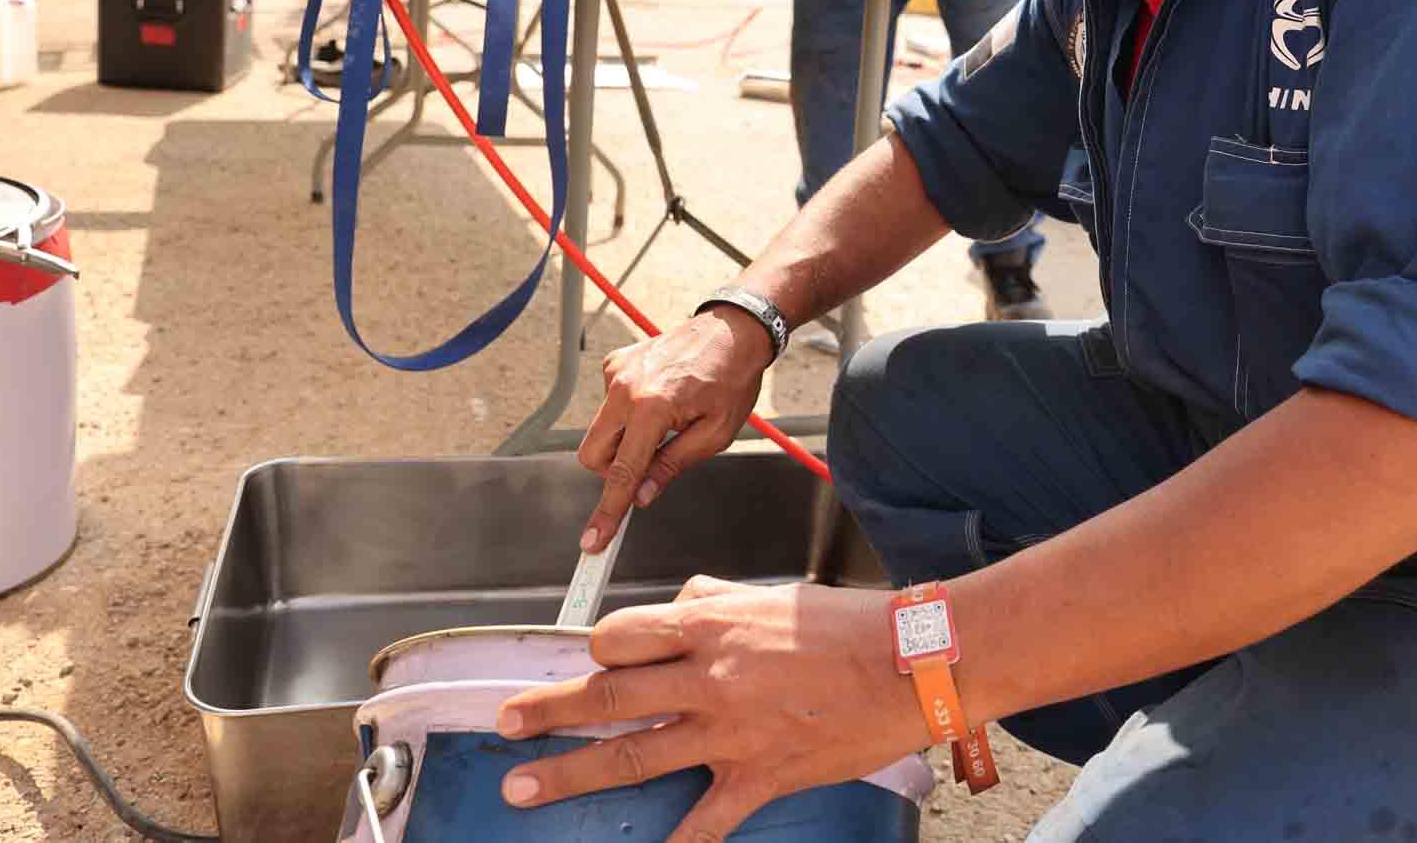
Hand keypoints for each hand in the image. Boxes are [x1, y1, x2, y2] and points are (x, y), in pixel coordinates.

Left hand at [495, 577, 927, 839]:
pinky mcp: (759, 776)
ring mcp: (729, 733)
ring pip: (630, 758)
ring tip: (522, 788)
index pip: (619, 637)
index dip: (595, 651)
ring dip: (568, 775)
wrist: (913, 663)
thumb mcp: (772, 595)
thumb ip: (716, 599)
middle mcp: (708, 679)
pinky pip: (704, 821)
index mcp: (710, 625)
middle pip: (605, 698)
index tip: (583, 663)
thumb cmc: (848, 623)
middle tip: (503, 724)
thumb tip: (680, 602)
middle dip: (545, 712)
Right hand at [577, 307, 773, 551]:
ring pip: (599, 430)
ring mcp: (616, 372)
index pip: (621, 472)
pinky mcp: (615, 364)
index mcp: (652, 407)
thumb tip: (643, 495)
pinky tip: (660, 401)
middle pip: (592, 454)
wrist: (733, 330)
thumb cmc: (731, 379)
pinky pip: (610, 405)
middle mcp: (625, 387)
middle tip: (649, 466)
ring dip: (625, 440)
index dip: (608, 512)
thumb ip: (673, 465)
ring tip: (666, 423)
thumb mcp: (715, 434)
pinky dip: (628, 414)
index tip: (593, 540)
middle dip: (613, 471)